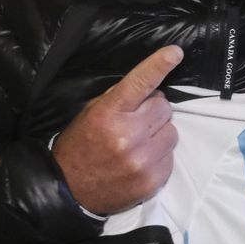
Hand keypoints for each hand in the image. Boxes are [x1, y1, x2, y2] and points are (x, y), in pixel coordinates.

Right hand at [51, 46, 182, 215]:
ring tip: (138, 143)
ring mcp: (143, 159)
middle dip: (153, 111)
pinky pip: (171, 156)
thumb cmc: (81, 146)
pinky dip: (160, 156)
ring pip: (172, 132)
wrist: (69, 190)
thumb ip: (119, 99)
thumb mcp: (91, 114)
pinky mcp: (153, 179)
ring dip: (159, 133)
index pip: (140, 83)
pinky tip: (141, 160)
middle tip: (137, 121)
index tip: (175, 52)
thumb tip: (151, 87)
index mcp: (108, 113)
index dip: (159, 65)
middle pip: (164, 107)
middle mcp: (128, 135)